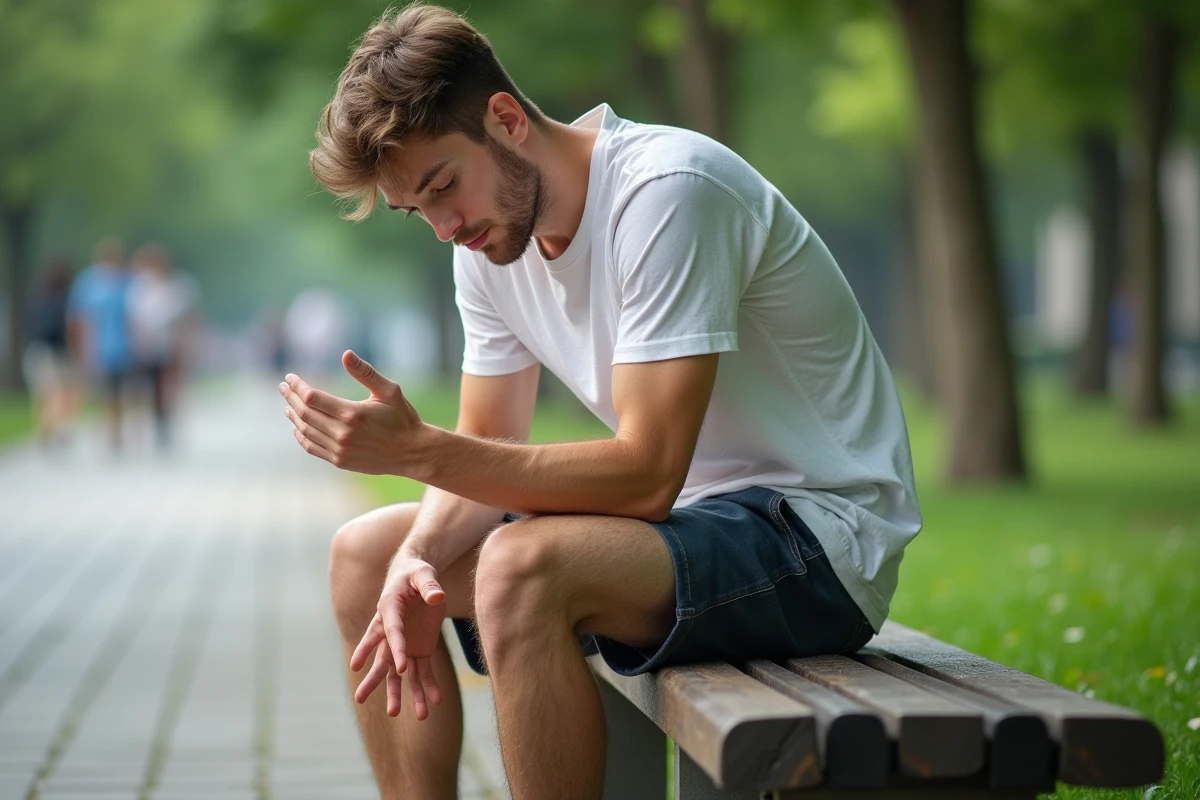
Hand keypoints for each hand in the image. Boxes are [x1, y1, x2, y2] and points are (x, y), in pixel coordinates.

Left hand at [280, 350, 422, 474]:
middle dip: (290, 397)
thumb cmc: (403, 418)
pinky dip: (301, 436)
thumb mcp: (389, 391)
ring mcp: (340, 450)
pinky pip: (312, 447)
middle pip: (305, 413)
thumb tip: (346, 354)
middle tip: (283, 387)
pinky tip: (298, 427)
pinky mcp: (340, 461)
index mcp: (352, 414)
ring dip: (293, 416)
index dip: (298, 386)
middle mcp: (343, 433)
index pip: (312, 397)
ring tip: (287, 405)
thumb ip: (366, 373)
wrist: (412, 452)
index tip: (290, 377)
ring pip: (305, 431)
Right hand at [350, 555, 447, 718]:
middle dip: (373, 680)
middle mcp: (392, 631)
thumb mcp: (423, 573)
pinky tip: (436, 702)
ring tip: (398, 714)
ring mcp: (405, 644)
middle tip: (359, 698)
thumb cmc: (416, 573)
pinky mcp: (419, 649)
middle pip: (382, 659)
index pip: (392, 633)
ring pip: (401, 673)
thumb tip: (438, 597)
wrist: (415, 578)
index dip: (396, 650)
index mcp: (389, 610)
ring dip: (401, 693)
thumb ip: (430, 585)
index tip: (401, 668)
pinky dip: (429, 685)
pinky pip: (424, 670)